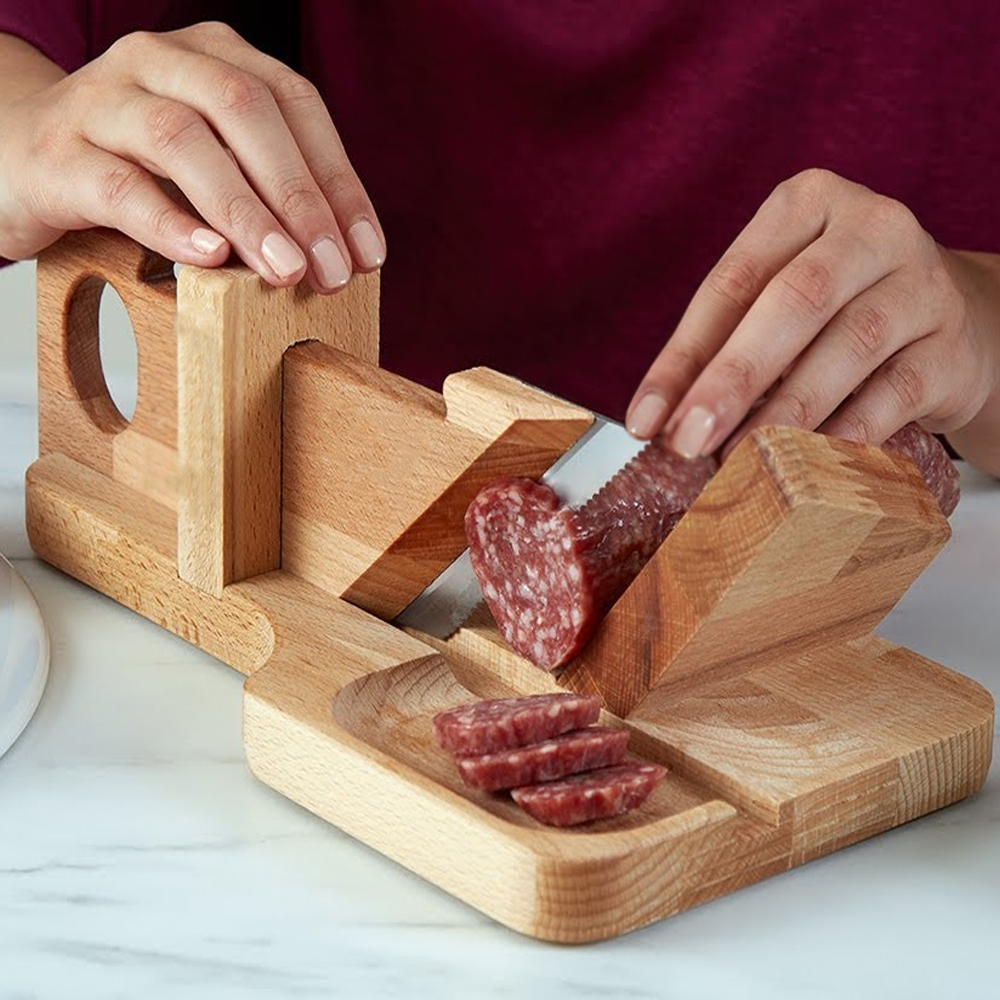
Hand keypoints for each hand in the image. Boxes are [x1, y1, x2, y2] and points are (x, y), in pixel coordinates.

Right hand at [0, 22, 384, 291]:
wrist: (20, 155)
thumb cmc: (136, 164)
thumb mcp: (214, 161)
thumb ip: (267, 186)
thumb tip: (341, 251)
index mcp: (212, 55)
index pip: (294, 104)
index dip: (338, 181)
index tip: (367, 252)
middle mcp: (159, 61)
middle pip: (244, 110)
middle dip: (299, 197)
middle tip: (332, 269)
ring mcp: (104, 100)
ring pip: (184, 141)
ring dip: (245, 212)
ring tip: (283, 270)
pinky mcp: (60, 152)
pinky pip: (120, 183)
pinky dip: (170, 222)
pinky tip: (208, 256)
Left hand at [625, 169, 999, 468]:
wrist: (955, 324)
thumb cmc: (837, 311)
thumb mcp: (777, 304)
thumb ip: (721, 347)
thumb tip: (660, 423)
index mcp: (808, 204)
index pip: (732, 281)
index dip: (682, 357)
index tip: (646, 422)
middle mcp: (873, 228)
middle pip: (793, 301)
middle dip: (732, 378)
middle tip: (688, 442)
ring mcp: (922, 284)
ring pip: (849, 346)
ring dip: (785, 412)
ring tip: (738, 461)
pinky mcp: (952, 346)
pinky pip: (894, 394)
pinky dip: (844, 435)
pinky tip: (803, 467)